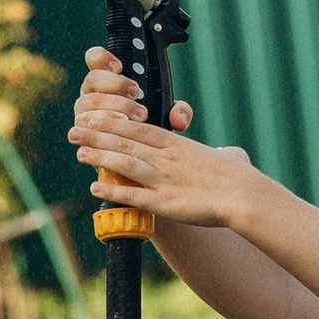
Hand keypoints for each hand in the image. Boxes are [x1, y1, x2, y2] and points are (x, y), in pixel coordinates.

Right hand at [68, 45, 193, 145]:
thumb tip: (179, 116)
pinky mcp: (81, 132)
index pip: (94, 59)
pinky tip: (119, 129)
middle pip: (93, 79)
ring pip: (89, 101)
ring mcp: (83, 112)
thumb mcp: (168, 118)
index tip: (119, 67)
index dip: (103, 58)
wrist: (138, 160)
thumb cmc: (150, 131)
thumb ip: (180, 112)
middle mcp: (91, 93)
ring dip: (113, 105)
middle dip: (116, 85)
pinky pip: (84, 124)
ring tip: (135, 116)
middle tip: (136, 94)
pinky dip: (103, 124)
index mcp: (106, 81)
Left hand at [78, 114, 259, 232]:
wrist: (244, 195)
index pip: (138, 128)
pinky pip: (133, 195)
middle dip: (98, 135)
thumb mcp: (228, 157)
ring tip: (79, 152)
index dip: (113, 122)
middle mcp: (166, 158)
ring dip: (100, 157)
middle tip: (75, 128)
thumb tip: (229, 155)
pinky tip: (95, 186)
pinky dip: (113, 190)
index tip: (95, 116)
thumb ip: (221, 155)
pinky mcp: (164, 203)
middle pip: (126, 142)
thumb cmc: (239, 177)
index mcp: (177, 145)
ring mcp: (163, 180)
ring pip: (125, 163)